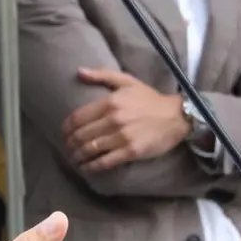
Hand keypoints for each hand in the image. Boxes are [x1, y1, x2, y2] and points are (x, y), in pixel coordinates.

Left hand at [64, 68, 191, 171]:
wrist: (176, 116)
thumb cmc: (150, 99)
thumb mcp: (127, 81)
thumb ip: (102, 75)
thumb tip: (79, 72)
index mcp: (110, 102)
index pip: (78, 117)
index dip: (66, 128)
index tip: (64, 133)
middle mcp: (113, 120)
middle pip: (81, 135)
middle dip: (70, 144)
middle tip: (67, 148)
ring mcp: (122, 137)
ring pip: (90, 150)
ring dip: (77, 156)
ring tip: (74, 159)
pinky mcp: (131, 152)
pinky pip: (105, 162)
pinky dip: (92, 167)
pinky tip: (86, 168)